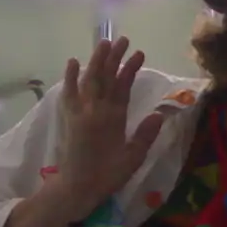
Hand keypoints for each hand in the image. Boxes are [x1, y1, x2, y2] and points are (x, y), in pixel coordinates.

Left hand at [55, 37, 166, 216]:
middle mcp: (95, 109)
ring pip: (88, 79)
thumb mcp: (132, 158)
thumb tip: (159, 115)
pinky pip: (69, 92)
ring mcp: (79, 111)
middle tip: (122, 40)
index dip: (130, 68)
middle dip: (113, 57)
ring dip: (96, 60)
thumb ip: (145, 135)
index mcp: (113, 118)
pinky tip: (73, 62)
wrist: (76, 187)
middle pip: (104, 76)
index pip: (122, 86)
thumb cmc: (107, 175)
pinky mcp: (68, 117)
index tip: (139, 53)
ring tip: (103, 43)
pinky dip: (70, 76)